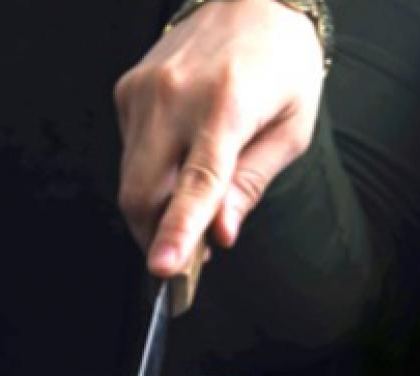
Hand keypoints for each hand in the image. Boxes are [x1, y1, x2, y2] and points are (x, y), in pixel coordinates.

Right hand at [114, 0, 324, 277]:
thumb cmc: (281, 63)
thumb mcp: (291, 130)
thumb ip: (251, 185)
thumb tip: (220, 234)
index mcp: (227, 106)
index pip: (196, 183)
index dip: (177, 231)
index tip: (162, 268)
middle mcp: (176, 95)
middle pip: (142, 193)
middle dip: (154, 237)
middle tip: (183, 254)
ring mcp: (145, 92)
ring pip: (130, 180)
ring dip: (154, 208)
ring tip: (188, 202)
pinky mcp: (128, 90)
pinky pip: (129, 154)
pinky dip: (150, 173)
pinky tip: (177, 156)